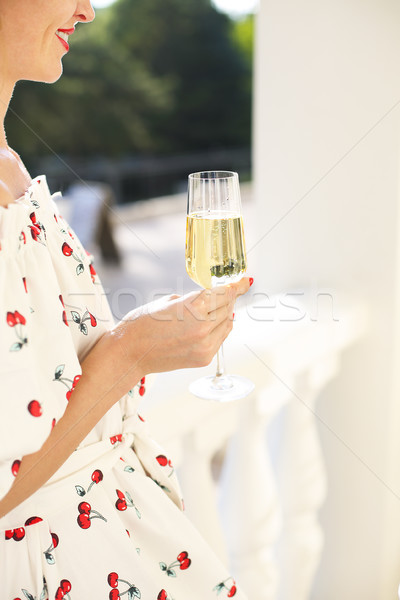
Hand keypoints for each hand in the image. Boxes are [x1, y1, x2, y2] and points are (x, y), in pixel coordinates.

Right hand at [111, 277, 251, 375]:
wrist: (129, 353)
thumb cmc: (142, 323)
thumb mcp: (169, 301)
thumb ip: (194, 300)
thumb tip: (213, 300)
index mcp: (195, 308)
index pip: (224, 293)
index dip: (236, 286)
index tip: (245, 281)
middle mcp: (204, 327)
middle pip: (228, 307)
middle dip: (229, 297)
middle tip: (229, 290)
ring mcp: (205, 346)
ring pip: (227, 323)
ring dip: (225, 313)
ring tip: (218, 306)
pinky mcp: (204, 358)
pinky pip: (220, 339)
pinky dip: (220, 328)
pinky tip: (211, 323)